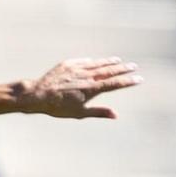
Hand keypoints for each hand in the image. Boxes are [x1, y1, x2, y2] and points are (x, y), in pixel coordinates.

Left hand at [19, 57, 140, 118]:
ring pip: (97, 63)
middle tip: (133, 66)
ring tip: (118, 60)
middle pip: (109, 70)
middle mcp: (87, 76)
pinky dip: (92, 61)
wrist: (37, 95)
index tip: (139, 79)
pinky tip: (95, 61)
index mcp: (92, 88)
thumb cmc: (57, 107)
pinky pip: (83, 61)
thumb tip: (116, 115)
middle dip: (123, 69)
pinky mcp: (67, 64)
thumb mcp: (79, 113)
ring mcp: (77, 68)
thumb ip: (99, 112)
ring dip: (109, 62)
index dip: (128, 81)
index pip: (115, 84)